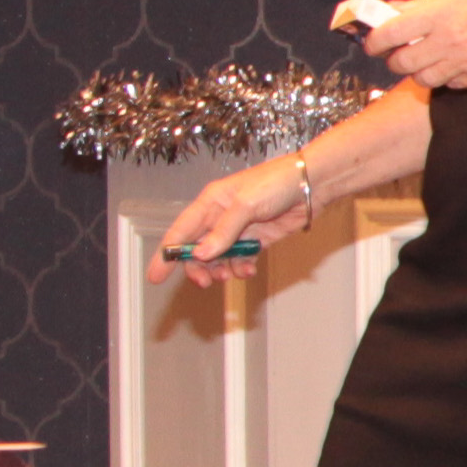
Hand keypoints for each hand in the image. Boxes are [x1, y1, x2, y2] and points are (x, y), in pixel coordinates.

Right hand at [149, 158, 311, 287]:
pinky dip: (240, 267)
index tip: (155, 277)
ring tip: (229, 275)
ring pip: (219, 257)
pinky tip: (247, 271)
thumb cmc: (277, 183)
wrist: (312, 185)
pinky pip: (241, 259)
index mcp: (210, 203)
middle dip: (197, 267)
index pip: (180, 231)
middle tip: (205, 282)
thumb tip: (201, 254)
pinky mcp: (257, 239)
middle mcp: (220, 217)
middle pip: (197, 249)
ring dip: (220, 270)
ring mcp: (239, 230)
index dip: (166, 254)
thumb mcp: (246, 204)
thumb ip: (224, 231)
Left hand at [363, 0, 466, 90]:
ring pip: (425, 80)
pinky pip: (454, 84)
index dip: (374, 41)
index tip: (373, 42)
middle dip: (394, 59)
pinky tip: (451, 64)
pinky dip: (447, 78)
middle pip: (403, 63)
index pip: (390, 34)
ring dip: (418, 72)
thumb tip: (396, 9)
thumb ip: (425, 0)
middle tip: (397, 52)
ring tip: (424, 60)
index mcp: (439, 13)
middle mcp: (449, 40)